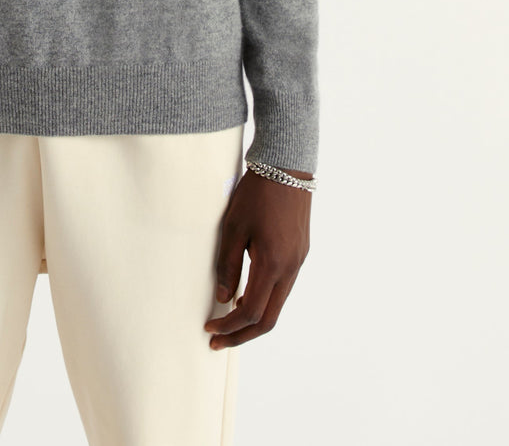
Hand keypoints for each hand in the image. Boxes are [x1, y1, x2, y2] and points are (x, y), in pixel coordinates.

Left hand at [203, 166, 311, 349]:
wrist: (287, 166)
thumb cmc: (256, 193)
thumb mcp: (234, 227)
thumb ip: (228, 265)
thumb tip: (224, 299)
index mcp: (273, 264)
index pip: (251, 311)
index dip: (229, 326)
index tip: (209, 329)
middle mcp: (290, 268)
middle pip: (269, 319)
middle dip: (242, 334)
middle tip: (217, 342)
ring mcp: (298, 262)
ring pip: (278, 305)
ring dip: (254, 318)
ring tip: (228, 321)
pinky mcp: (299, 253)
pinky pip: (283, 288)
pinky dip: (265, 300)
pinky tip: (247, 295)